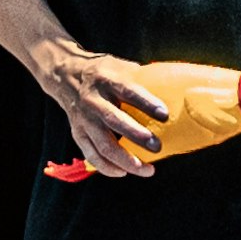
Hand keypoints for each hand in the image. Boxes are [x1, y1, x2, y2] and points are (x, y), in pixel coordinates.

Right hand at [34, 36, 170, 181]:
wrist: (66, 77)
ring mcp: (84, 120)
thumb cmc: (102, 72)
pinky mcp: (78, 134)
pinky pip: (92, 155)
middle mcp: (93, 101)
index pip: (127, 91)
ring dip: (125, 160)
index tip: (164, 114)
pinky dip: (107, 167)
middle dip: (137, 136)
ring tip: (147, 170)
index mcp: (106, 80)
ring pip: (103, 145)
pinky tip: (124, 173)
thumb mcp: (119, 66)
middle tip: (157, 147)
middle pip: (114, 121)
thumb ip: (141, 79)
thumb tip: (175, 90)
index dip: (146, 103)